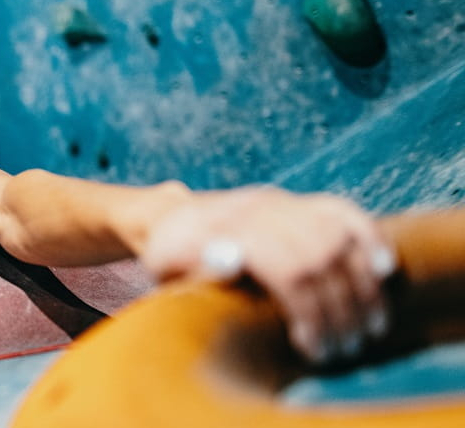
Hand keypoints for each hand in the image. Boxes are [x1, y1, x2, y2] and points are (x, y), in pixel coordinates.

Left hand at [140, 186, 394, 364]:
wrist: (178, 216)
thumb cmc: (173, 253)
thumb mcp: (166, 265)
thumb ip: (191, 268)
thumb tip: (226, 264)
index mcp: (228, 229)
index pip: (285, 269)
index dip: (306, 312)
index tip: (311, 347)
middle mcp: (261, 211)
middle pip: (316, 261)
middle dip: (336, 311)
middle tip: (342, 350)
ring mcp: (285, 204)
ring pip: (338, 241)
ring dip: (361, 287)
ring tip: (368, 328)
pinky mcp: (303, 202)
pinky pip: (346, 213)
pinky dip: (371, 238)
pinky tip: (384, 271)